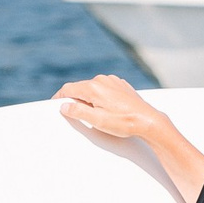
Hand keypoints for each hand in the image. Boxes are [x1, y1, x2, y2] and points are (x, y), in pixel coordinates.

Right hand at [55, 73, 203, 202]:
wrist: (148, 121)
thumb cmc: (124, 122)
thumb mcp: (97, 120)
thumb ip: (78, 112)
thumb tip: (64, 106)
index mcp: (94, 88)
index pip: (69, 89)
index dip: (59, 98)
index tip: (55, 105)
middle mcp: (102, 80)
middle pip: (80, 88)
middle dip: (74, 99)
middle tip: (73, 114)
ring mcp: (113, 81)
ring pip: (93, 88)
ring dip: (88, 98)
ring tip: (92, 114)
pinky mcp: (121, 85)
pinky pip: (104, 89)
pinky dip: (100, 97)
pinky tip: (105, 109)